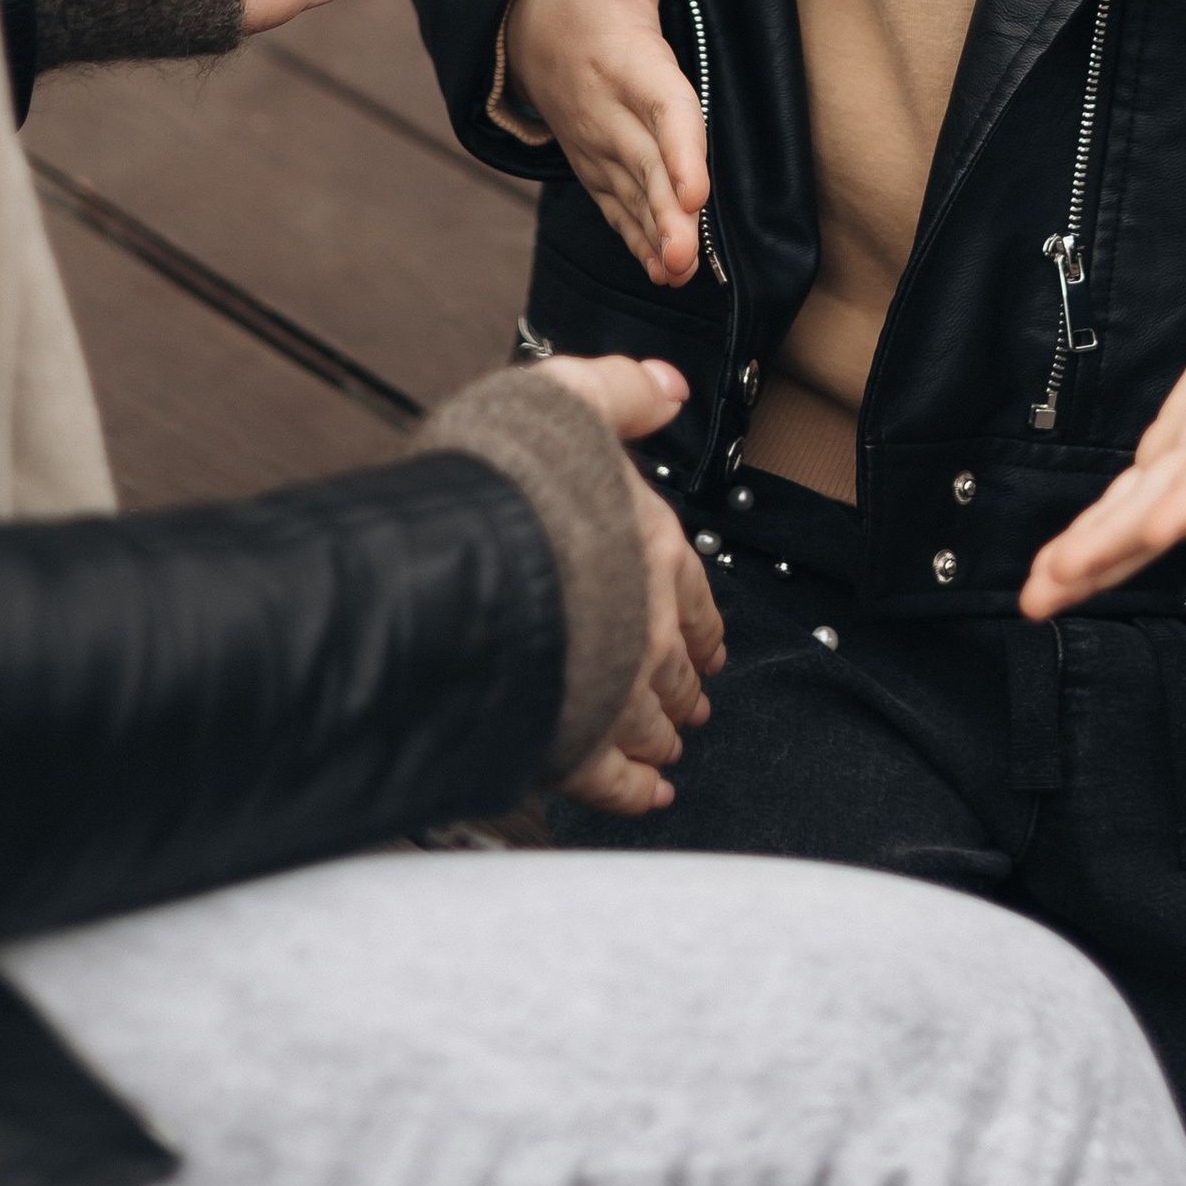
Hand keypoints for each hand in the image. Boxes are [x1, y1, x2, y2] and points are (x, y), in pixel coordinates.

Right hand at [503, 0, 707, 285]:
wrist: (522, 30)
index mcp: (625, 61)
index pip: (660, 105)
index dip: (677, 147)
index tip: (694, 189)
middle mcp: (609, 109)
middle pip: (644, 165)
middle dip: (664, 212)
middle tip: (686, 254)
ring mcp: (598, 142)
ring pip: (628, 195)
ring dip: (652, 235)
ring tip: (677, 273)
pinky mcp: (594, 163)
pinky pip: (615, 206)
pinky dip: (635, 238)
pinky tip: (662, 272)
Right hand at [532, 354, 726, 816]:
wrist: (475, 560)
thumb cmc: (512, 480)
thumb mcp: (571, 397)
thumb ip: (620, 391)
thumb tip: (665, 386)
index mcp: (647, 542)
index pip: (692, 588)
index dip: (702, 618)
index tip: (709, 642)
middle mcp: (643, 617)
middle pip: (677, 663)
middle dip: (686, 686)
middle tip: (695, 705)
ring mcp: (614, 682)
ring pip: (652, 719)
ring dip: (664, 735)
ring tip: (670, 748)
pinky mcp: (577, 736)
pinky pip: (614, 777)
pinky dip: (634, 793)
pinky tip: (646, 799)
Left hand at [1019, 222, 1185, 619]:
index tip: (1161, 528)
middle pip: (1167, 501)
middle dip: (1114, 544)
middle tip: (1057, 582)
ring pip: (1139, 512)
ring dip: (1090, 555)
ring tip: (1036, 598)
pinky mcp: (1178, 445)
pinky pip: (1131, 499)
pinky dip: (1095, 533)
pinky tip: (1058, 568)